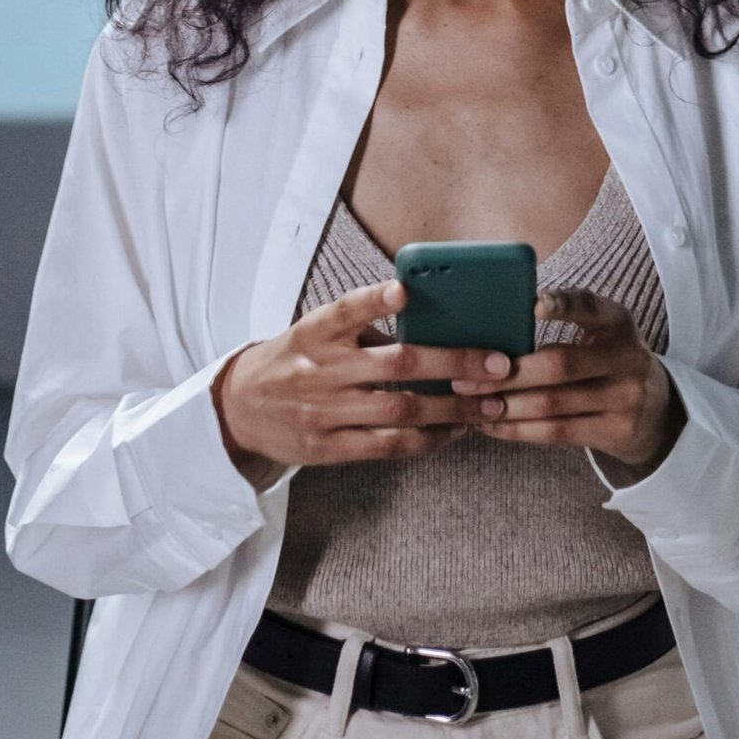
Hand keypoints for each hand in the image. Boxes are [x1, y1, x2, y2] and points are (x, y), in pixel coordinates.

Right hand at [212, 280, 503, 484]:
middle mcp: (321, 369)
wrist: (239, 409)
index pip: (345, 310)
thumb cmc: (293, 360)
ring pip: (400, 409)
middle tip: (498, 363)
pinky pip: (388, 445)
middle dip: (454, 363)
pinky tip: (454, 431)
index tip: (403, 290)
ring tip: (491, 404)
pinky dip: (427, 439)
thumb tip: (429, 323)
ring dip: (453, 407)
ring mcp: (325, 411)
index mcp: (315, 331)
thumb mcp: (314, 332)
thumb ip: (361, 328)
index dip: (373, 300)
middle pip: (396, 364)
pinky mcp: (328, 448)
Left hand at [449, 288, 686, 477]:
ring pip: (553, 404)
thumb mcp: (603, 335)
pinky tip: (491, 426)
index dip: (564, 305)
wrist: (657, 412)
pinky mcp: (616, 432)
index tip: (533, 302)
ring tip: (471, 404)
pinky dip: (518, 430)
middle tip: (465, 376)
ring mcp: (625, 399)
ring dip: (505, 406)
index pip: (591, 307)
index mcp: (619, 323)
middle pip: (560, 364)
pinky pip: (557, 433)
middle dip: (508, 372)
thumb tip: (495, 321)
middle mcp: (626, 358)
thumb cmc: (609, 363)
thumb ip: (566, 322)